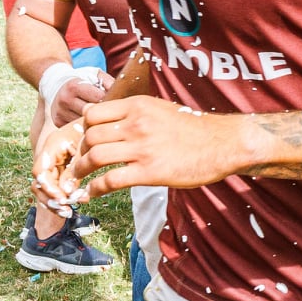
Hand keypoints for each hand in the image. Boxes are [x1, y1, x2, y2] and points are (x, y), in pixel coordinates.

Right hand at [31, 115, 86, 217]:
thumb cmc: (95, 129)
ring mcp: (53, 164)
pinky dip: (62, 200)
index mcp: (51, 146)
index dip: (49, 188)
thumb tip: (68, 192)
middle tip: (67, 210)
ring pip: (45, 190)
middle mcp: (48, 156)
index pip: (40, 171)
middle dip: (51, 199)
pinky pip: (55, 189)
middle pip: (39, 184)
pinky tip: (73, 206)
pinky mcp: (61, 172)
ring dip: (55, 203)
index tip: (63, 199)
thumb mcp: (86, 146)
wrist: (100, 120)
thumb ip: (75, 168)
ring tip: (69, 212)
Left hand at [47, 96, 238, 200]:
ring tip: (78, 180)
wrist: (223, 143)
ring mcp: (143, 148)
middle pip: (90, 136)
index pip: (93, 114)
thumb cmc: (195, 129)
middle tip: (78, 164)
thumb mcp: (162, 110)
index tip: (83, 142)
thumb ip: (137, 114)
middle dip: (78, 152)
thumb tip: (113, 122)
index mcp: (138, 106)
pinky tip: (92, 194)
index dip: (83, 130)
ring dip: (81, 171)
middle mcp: (137, 123)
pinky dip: (95, 189)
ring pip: (95, 157)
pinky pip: (111, 180)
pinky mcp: (150, 171)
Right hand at [50, 70, 113, 126]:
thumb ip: (107, 81)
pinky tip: (92, 124)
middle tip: (113, 114)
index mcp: (74, 86)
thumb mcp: (93, 75)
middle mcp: (65, 100)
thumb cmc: (81, 80)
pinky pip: (76, 129)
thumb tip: (121, 92)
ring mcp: (60, 113)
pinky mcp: (58, 123)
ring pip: (85, 123)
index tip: (116, 103)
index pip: (98, 98)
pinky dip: (86, 127)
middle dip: (104, 113)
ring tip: (103, 118)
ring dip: (95, 122)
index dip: (110, 100)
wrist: (54, 84)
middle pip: (92, 113)